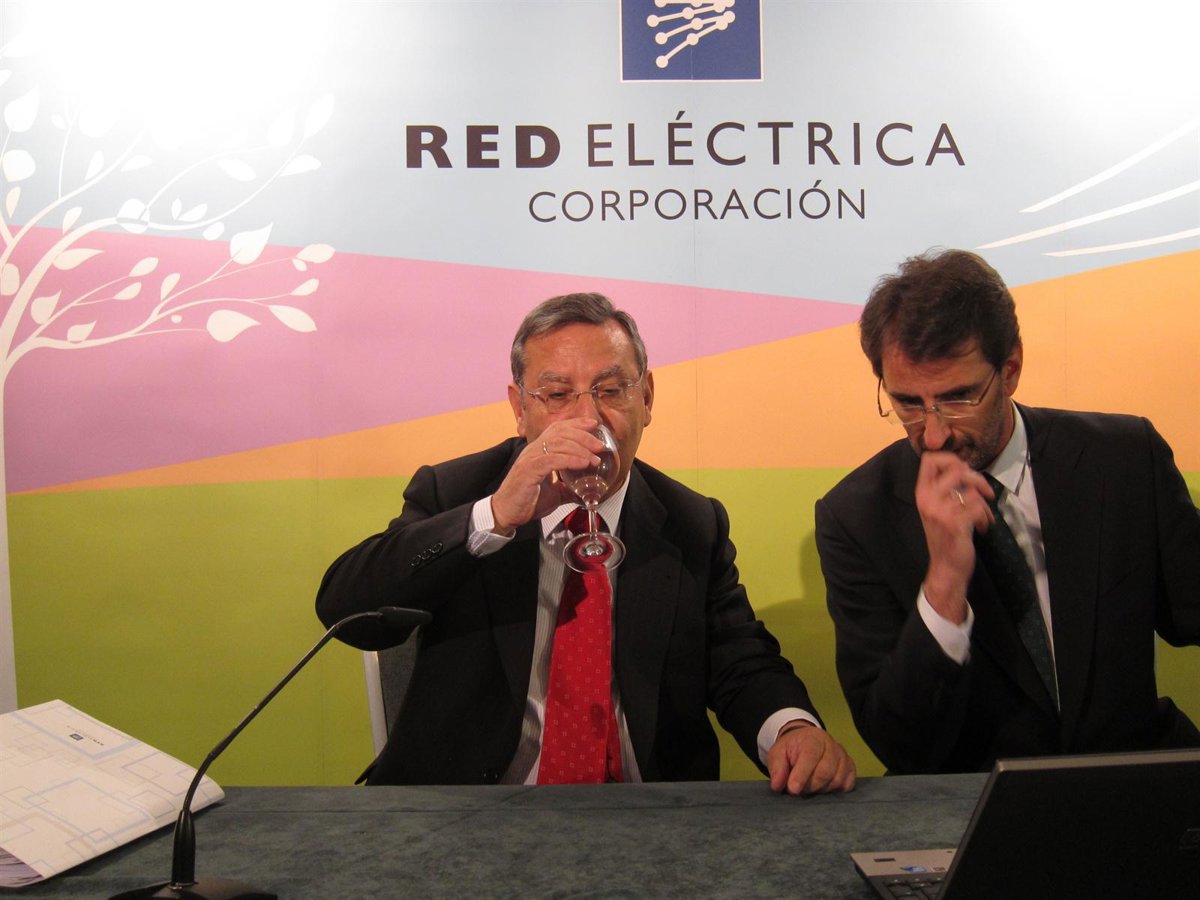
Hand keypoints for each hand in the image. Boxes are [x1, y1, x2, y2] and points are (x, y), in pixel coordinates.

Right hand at [490, 417, 603, 533]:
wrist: (506, 514)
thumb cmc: (526, 501)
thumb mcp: (554, 494)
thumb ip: (568, 489)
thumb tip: (585, 491)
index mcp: (538, 451)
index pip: (558, 429)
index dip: (576, 424)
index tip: (594, 424)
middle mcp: (533, 450)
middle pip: (560, 433)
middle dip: (583, 436)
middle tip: (600, 445)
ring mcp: (530, 459)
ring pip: (558, 443)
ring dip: (580, 449)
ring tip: (595, 458)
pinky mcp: (529, 470)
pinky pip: (552, 459)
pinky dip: (571, 459)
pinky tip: (583, 463)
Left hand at [766, 722, 856, 795]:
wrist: (805, 742)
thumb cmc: (792, 750)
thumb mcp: (777, 753)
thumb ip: (777, 768)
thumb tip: (777, 785)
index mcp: (813, 738)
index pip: (811, 757)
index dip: (802, 775)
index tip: (793, 789)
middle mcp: (832, 745)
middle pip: (825, 772)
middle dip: (809, 786)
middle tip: (798, 789)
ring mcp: (843, 756)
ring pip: (837, 781)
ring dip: (821, 790)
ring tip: (809, 786)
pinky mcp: (851, 768)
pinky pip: (847, 785)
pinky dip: (835, 791)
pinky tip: (823, 787)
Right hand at [915, 451, 994, 622]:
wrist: (945, 568)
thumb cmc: (944, 537)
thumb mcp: (937, 508)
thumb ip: (944, 488)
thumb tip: (963, 467)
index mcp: (922, 493)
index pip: (930, 459)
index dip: (950, 458)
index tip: (963, 470)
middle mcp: (928, 499)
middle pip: (957, 467)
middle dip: (977, 478)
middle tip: (984, 492)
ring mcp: (941, 511)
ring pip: (972, 490)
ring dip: (984, 503)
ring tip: (982, 515)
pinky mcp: (956, 523)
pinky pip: (978, 506)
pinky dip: (985, 517)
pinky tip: (982, 527)